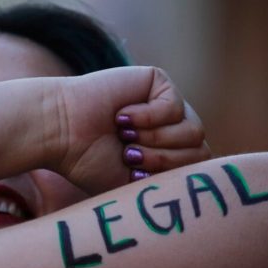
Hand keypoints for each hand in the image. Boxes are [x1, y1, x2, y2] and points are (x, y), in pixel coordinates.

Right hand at [51, 66, 209, 192]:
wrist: (61, 133)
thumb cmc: (88, 162)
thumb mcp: (135, 184)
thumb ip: (170, 182)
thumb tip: (206, 185)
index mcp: (167, 153)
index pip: (197, 169)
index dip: (170, 176)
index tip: (134, 175)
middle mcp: (171, 128)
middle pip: (200, 152)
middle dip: (164, 160)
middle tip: (129, 155)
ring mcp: (167, 104)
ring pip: (193, 131)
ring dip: (156, 140)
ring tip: (125, 136)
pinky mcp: (158, 82)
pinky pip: (174, 107)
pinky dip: (147, 118)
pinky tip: (122, 116)